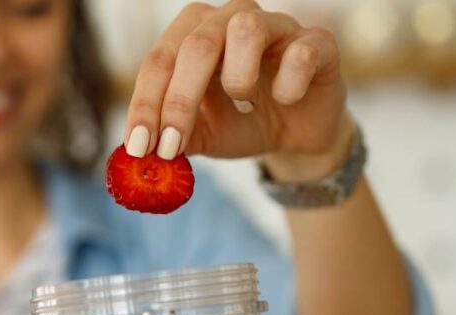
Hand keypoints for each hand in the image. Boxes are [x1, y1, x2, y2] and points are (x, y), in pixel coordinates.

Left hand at [124, 0, 352, 180]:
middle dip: (179, 101)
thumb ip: (169, 139)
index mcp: (192, 35)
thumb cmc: (240, 123)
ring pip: (245, 29)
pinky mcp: (317, 43)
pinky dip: (288, 86)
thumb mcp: (199, 135)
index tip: (138, 148)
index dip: (146, 105)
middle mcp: (230, 19)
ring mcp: (276, 25)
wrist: (294, 135)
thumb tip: (139, 155)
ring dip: (238, 78)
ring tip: (244, 101)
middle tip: (171, 147)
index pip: (159, 62)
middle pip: (196, 45)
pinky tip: (285, 100)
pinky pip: (300, 53)